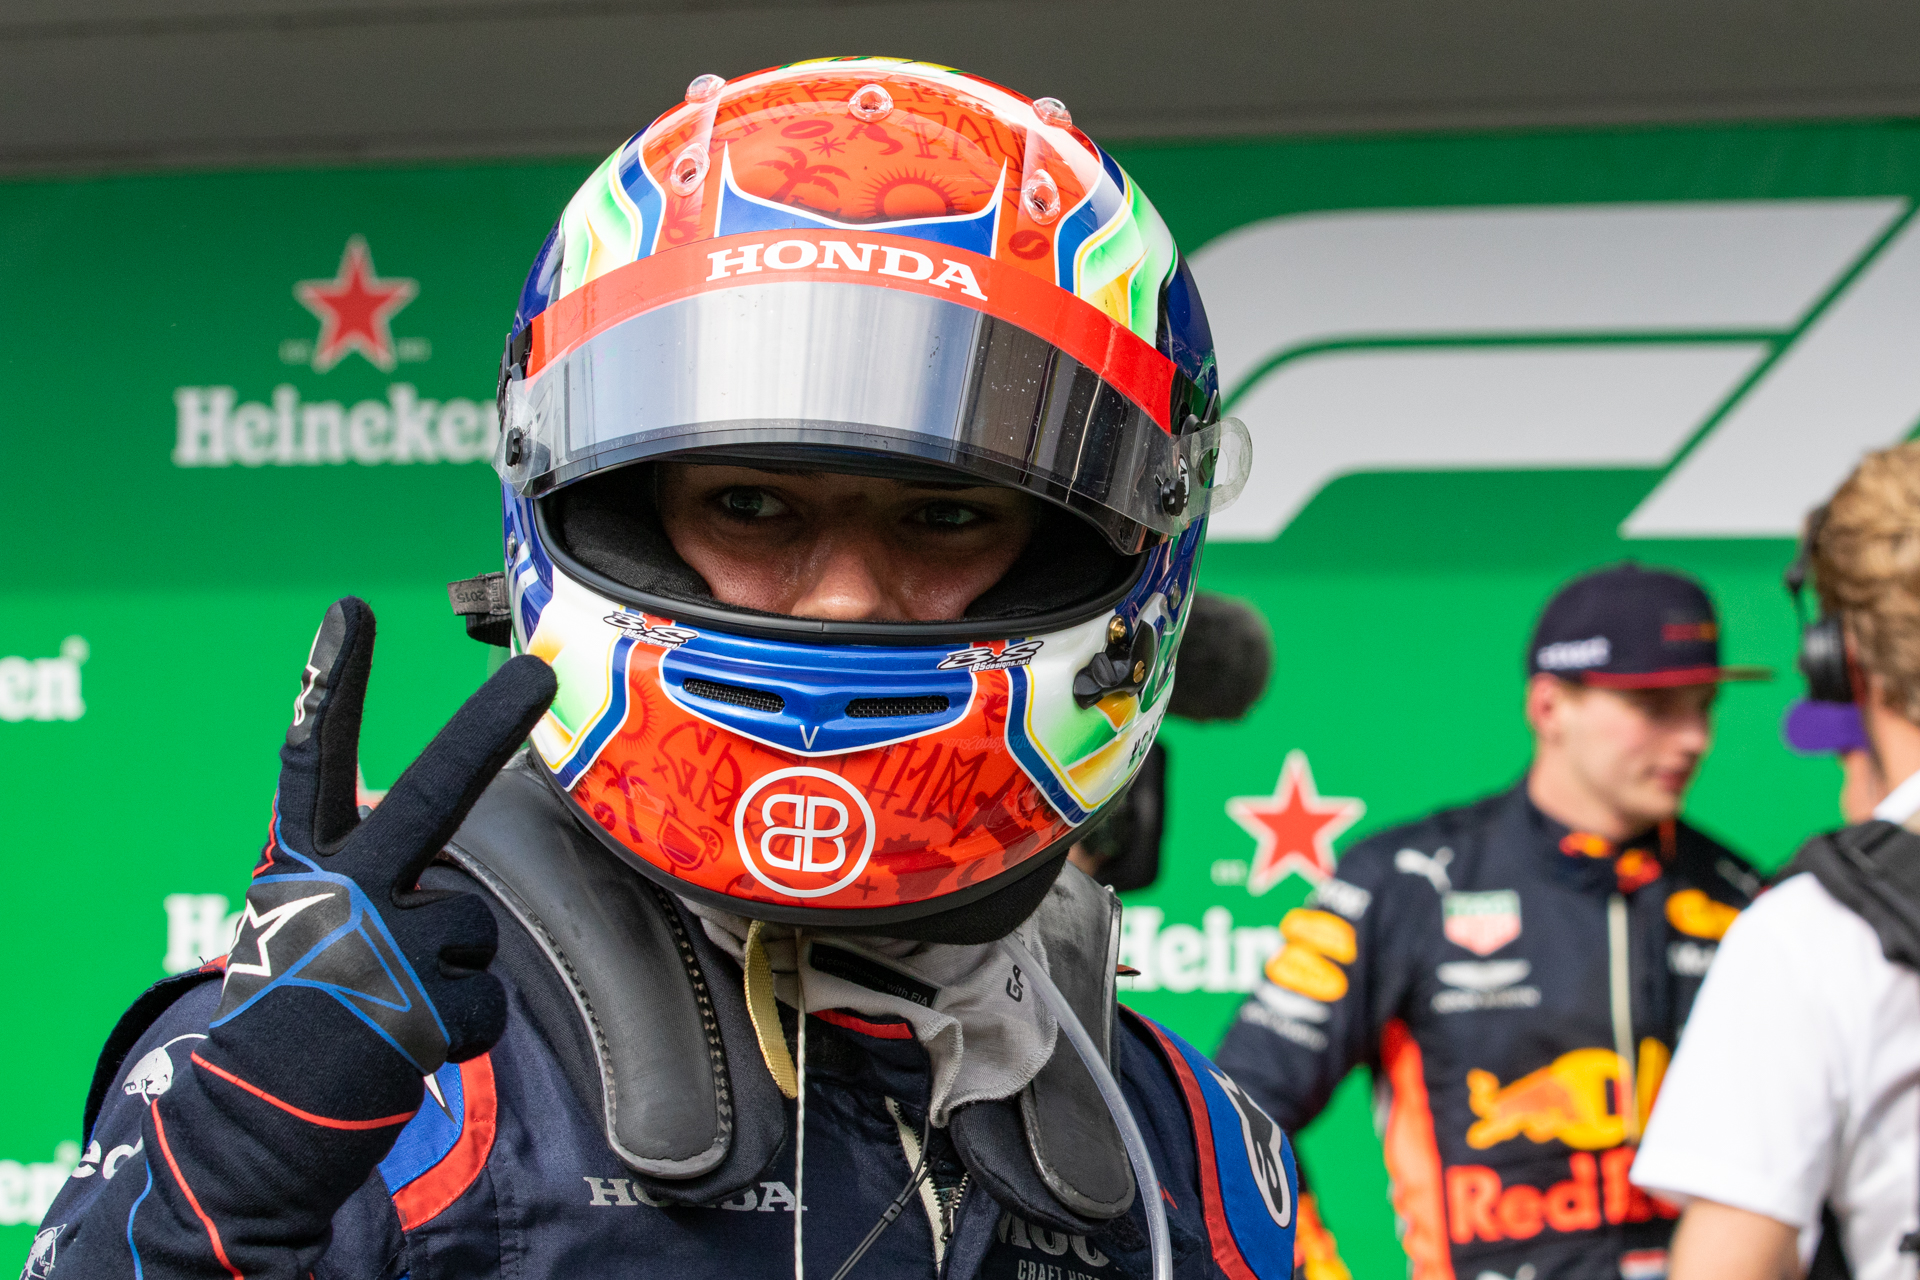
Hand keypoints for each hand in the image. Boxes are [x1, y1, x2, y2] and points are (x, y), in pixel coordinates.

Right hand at [205, 597, 554, 1116]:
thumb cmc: (291, 1021)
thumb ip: (353, 869)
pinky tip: (406, 1048)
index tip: (353, 610)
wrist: (252, 1133)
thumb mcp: (301, 927)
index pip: (309, 762)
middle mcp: (336, 891)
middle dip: (485, 727)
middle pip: (427, 794)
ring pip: (475, 928)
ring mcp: (378, 944)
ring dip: (453, 974)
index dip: (332, 685)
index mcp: (300, 869)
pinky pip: (486, 998)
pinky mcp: (419, 1004)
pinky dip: (460, 1030)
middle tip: (536, 671)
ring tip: (392, 1011)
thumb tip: (392, 812)